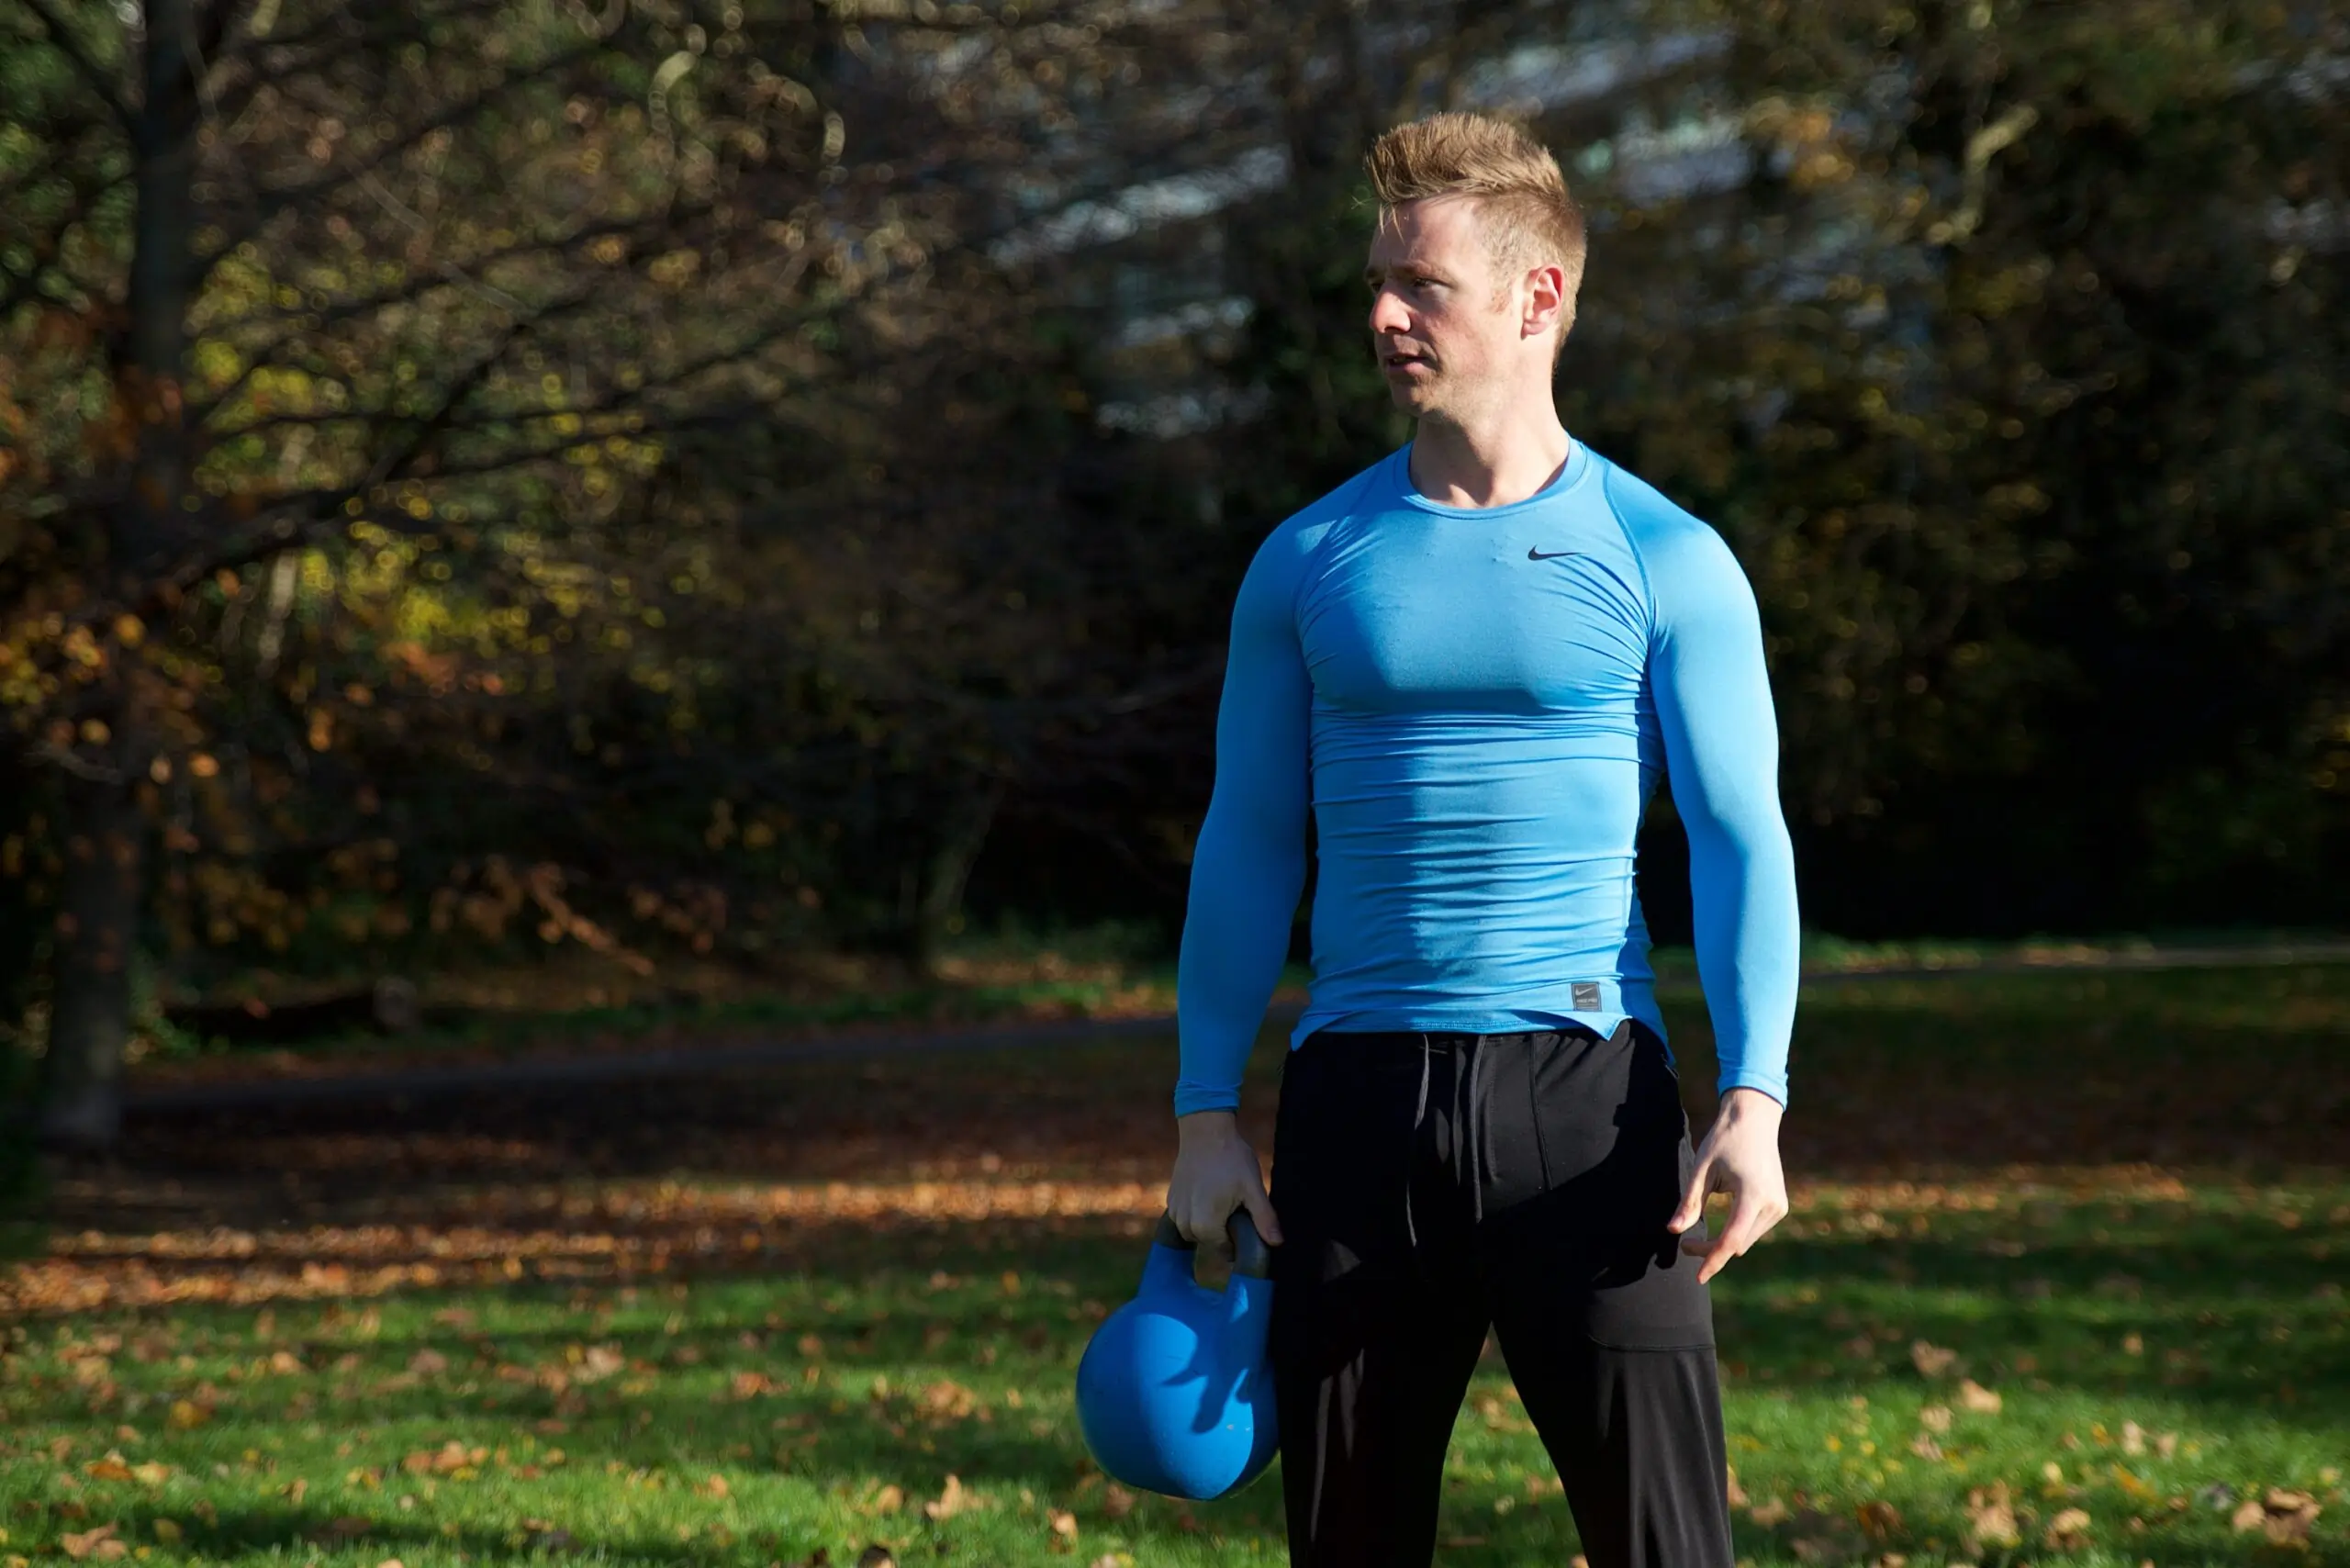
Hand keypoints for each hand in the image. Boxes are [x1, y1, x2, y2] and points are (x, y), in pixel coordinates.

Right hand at [1166, 1110, 1283, 1265]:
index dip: (1237, 1238)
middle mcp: (1185, 1223)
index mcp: (1206, 1226)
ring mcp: (1175, 1210)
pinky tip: (1207, 1192)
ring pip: (1193, 1231)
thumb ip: (1264, 1219)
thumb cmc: (1231, 1159)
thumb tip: (1277, 1243)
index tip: (1244, 1219)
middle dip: (1222, 1230)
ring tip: (1221, 1198)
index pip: (1224, 1250)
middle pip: (1208, 1241)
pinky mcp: (1170, 1198)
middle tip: (1234, 1205)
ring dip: (1207, 1222)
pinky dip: (1195, 1211)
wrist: (1205, 1130)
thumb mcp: (1253, 1188)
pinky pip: (1184, 1216)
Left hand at [1667, 1087, 1787, 1283]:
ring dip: (1723, 1245)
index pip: (1731, 1240)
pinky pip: (1754, 1231)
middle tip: (1684, 1243)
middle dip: (1711, 1251)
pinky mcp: (1780, 1207)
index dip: (1712, 1260)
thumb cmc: (1724, 1140)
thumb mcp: (1701, 1168)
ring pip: (1746, 1242)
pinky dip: (1735, 1235)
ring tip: (1696, 1236)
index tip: (1697, 1278)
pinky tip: (1719, 1227)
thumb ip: (1689, 1202)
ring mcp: (1779, 1207)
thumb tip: (1673, 1231)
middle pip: (1738, 1245)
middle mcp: (1772, 1205)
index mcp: (1752, 1195)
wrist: (1754, 1120)